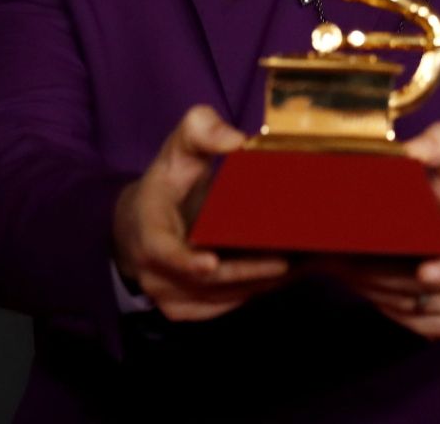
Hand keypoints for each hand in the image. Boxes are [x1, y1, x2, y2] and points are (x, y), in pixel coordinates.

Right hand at [111, 105, 289, 321]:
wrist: (139, 223)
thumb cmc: (166, 183)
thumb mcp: (178, 149)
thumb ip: (202, 131)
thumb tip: (236, 139)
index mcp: (148, 231)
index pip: (164, 251)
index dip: (186, 261)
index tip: (211, 262)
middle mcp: (154, 271)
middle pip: (206, 281)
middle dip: (249, 271)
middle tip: (290, 257)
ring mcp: (168, 296)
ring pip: (221, 297)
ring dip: (259, 284)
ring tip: (300, 265)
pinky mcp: (186, 310)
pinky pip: (225, 306)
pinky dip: (254, 292)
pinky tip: (284, 277)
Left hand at [331, 121, 439, 339]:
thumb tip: (409, 149)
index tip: (424, 272)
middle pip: (425, 287)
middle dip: (379, 273)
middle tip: (338, 256)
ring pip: (410, 305)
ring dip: (371, 288)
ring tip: (338, 265)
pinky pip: (409, 321)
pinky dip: (380, 302)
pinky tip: (358, 282)